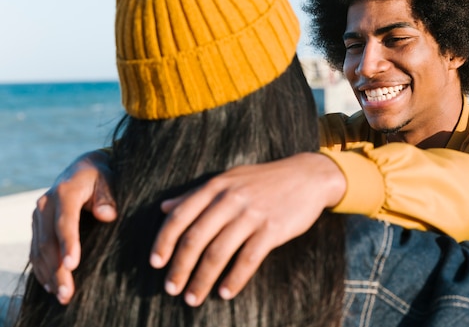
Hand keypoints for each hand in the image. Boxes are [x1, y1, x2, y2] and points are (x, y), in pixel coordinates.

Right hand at [29, 149, 115, 304]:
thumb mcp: (109, 178)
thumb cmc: (102, 175)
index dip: (68, 244)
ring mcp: (39, 215)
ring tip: (62, 295)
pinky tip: (51, 285)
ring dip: (49, 275)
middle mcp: (46, 204)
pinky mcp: (38, 224)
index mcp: (65, 192)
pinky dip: (42, 269)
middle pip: (49, 242)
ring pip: (39, 250)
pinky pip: (36, 251)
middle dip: (58, 270)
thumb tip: (108, 215)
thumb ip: (108, 196)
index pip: (65, 222)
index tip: (73, 265)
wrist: (84, 167)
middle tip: (68, 293)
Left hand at [150, 152, 345, 305]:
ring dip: (202, 280)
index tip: (156, 264)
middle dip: (180, 268)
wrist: (307, 176)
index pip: (180, 216)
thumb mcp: (228, 180)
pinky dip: (234, 279)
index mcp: (216, 187)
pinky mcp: (272, 229)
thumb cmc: (264, 180)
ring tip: (193, 298)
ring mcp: (252, 214)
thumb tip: (163, 208)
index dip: (164, 242)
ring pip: (218, 253)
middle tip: (171, 289)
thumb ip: (195, 194)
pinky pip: (248, 259)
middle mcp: (230, 199)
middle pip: (195, 239)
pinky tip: (225, 293)